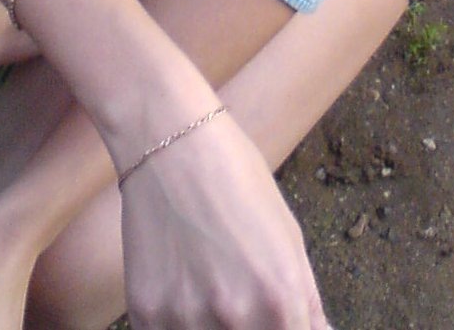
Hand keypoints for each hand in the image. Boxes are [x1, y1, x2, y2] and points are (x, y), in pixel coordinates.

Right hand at [120, 111, 326, 327]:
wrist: (170, 141)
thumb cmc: (237, 180)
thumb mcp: (288, 237)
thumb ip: (307, 303)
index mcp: (281, 299)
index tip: (274, 317)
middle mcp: (236, 318)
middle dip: (250, 328)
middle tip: (237, 291)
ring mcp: (187, 319)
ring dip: (211, 327)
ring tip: (207, 284)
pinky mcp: (146, 314)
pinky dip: (178, 322)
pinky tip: (181, 285)